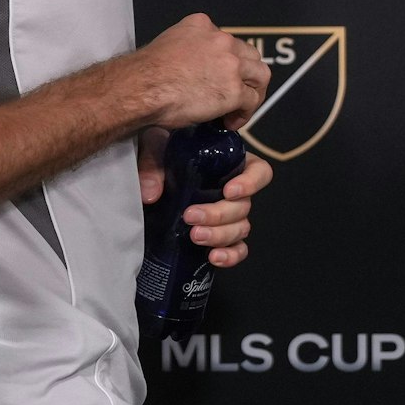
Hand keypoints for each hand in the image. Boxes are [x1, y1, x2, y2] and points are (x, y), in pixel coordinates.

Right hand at [137, 13, 270, 129]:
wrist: (141, 89)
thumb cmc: (144, 74)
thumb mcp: (168, 46)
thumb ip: (187, 51)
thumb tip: (190, 72)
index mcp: (202, 25)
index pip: (227, 41)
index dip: (227, 61)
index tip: (218, 76)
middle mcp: (221, 39)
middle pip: (249, 55)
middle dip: (245, 74)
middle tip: (235, 92)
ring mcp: (231, 64)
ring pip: (260, 75)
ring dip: (253, 92)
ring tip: (239, 108)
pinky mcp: (235, 90)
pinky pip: (252, 101)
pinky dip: (245, 113)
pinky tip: (230, 122)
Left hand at [139, 135, 271, 268]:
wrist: (145, 183)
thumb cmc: (160, 157)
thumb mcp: (155, 147)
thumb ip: (153, 163)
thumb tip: (151, 193)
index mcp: (229, 164)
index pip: (259, 171)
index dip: (250, 183)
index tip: (228, 191)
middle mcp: (233, 191)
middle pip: (244, 206)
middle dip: (218, 215)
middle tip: (191, 216)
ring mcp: (228, 217)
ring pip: (240, 229)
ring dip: (219, 235)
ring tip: (194, 236)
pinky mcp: (219, 237)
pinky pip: (236, 250)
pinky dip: (229, 256)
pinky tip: (213, 257)